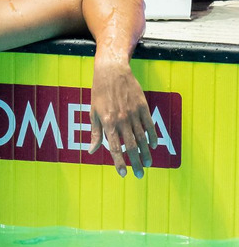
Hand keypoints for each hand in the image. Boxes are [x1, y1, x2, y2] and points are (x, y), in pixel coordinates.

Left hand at [88, 59, 156, 177]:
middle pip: (131, 146)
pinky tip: (154, 146)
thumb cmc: (99, 93)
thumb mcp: (93, 113)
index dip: (119, 162)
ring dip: (146, 153)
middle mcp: (122, 120)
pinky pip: (150, 125)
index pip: (115, 148)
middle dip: (136, 162)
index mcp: (108, 123)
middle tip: (139, 175)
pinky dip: (153, 137)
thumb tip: (91, 151)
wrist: (112, 72)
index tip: (123, 173)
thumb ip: (95, 134)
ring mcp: (134, 113)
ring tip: (148, 164)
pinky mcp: (143, 106)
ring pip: (142, 138)